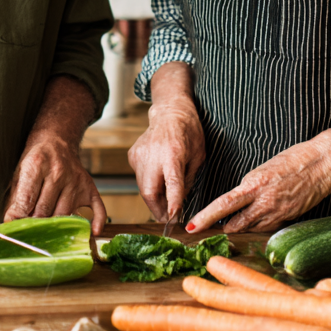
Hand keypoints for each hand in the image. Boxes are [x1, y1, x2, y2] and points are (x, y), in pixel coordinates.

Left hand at [4, 132, 106, 235]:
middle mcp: (58, 172)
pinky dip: (96, 222)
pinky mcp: (88, 187)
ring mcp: (76, 180)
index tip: (12, 227)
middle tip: (28, 234)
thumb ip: (17, 197)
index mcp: (37, 164)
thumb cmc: (36, 158)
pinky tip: (92, 232)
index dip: (18, 217)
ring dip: (54, 226)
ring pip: (64, 214)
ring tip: (46, 233)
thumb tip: (11, 223)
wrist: (58, 139)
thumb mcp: (20, 171)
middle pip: (45, 210)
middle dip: (34, 225)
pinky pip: (96, 208)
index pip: (27, 199)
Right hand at [128, 99, 204, 223]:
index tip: (173, 218)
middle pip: (149, 191)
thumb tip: (180, 202)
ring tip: (165, 202)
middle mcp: (153, 154)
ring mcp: (139, 154)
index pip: (173, 183)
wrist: (169, 112)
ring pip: (142, 187)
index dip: (172, 202)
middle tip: (167, 219)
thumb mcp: (198, 156)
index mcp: (173, 153)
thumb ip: (188, 180)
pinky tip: (158, 177)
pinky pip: (139, 177)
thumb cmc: (189, 132)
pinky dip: (149, 184)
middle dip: (157, 209)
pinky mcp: (133, 155)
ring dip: (153, 198)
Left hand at [186, 135, 330, 233]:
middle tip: (211, 228)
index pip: (223, 205)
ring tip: (236, 221)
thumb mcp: (264, 169)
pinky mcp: (289, 218)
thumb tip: (238, 200)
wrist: (323, 163)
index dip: (206, 217)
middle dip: (223, 227)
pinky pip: (268, 228)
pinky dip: (260, 226)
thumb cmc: (294, 159)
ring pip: (251, 229)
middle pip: (235, 224)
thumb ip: (249, 186)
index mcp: (254, 184)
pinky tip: (262, 217)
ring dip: (242, 227)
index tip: (192, 226)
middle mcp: (264, 202)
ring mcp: (278, 213)